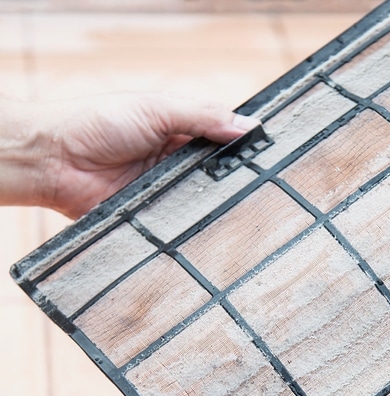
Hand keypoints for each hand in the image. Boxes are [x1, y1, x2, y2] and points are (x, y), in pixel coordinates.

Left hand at [0, 92, 256, 217]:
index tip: (271, 155)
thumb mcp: (156, 109)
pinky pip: (183, 224)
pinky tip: (214, 226)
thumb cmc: (97, 123)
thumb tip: (248, 126)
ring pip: (206, 201)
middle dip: (238, 179)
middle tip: (265, 186)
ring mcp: (168, 191)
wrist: (54, 159)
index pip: (224, 140)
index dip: (245, 147)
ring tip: (247, 208)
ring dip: (219, 203)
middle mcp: (178, 162)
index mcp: (180, 132)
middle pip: (220, 174)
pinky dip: (196, 224)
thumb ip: (202, 115)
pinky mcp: (156, 217)